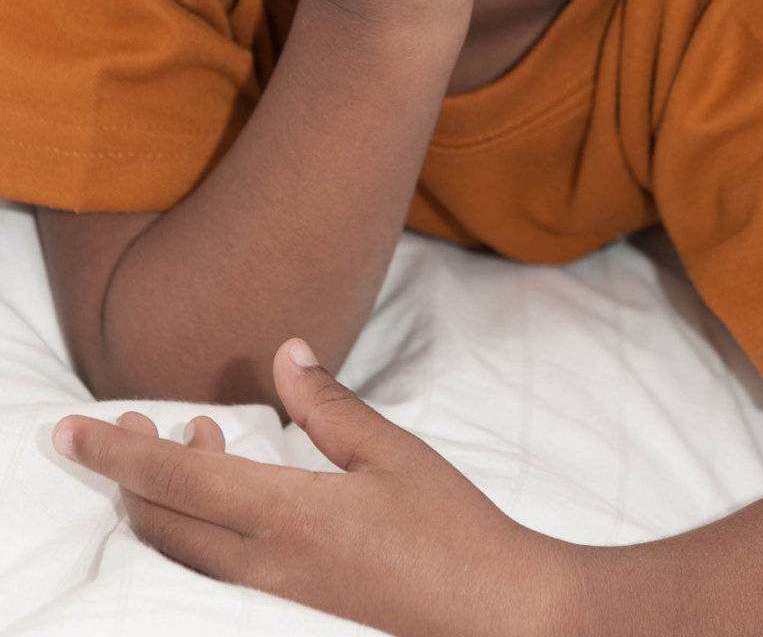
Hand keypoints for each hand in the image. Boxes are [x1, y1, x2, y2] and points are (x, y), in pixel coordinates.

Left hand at [51, 339, 569, 636]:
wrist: (495, 614)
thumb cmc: (452, 529)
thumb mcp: (393, 454)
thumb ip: (330, 406)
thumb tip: (285, 353)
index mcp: (287, 518)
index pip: (175, 481)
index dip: (114, 454)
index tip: (67, 430)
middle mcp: (267, 563)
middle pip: (164, 521)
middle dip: (127, 472)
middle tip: (124, 422)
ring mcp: (279, 591)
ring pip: (187, 546)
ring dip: (166, 494)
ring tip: (192, 434)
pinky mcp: (296, 602)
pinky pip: (219, 561)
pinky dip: (200, 518)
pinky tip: (233, 484)